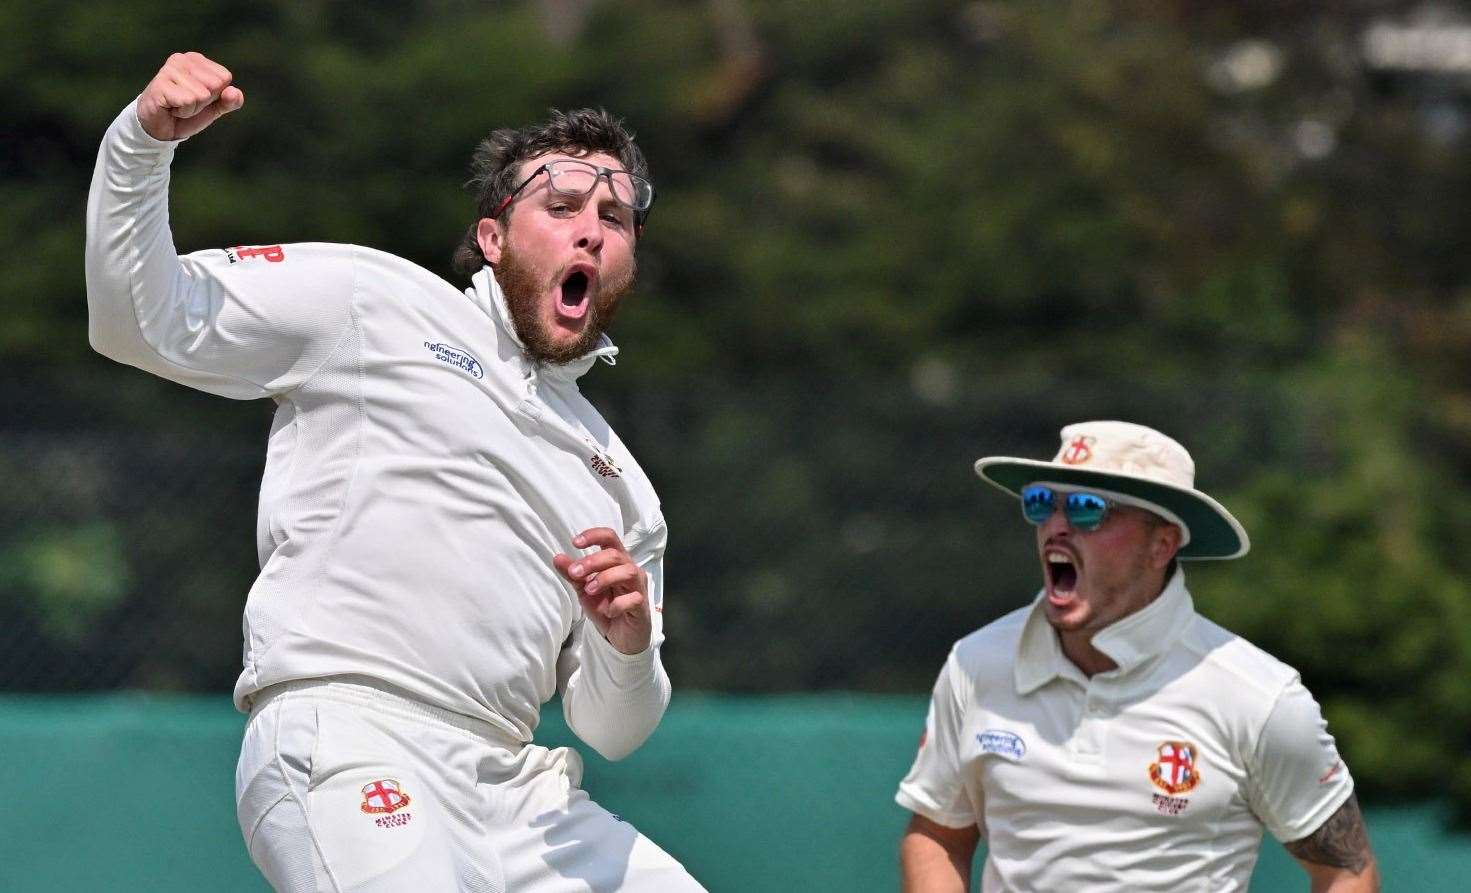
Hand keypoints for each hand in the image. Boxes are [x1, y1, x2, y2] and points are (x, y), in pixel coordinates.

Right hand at [137, 52, 243, 140]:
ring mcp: (169, 70)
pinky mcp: (160, 84)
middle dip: (204, 102)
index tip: (197, 98)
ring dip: (192, 108)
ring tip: (177, 105)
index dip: (215, 95)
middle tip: (186, 103)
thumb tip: (234, 92)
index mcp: (197, 60)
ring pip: (201, 95)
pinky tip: (171, 108)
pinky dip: (183, 112)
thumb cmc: (187, 113)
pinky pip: (188, 101)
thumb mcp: (214, 108)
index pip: (224, 78)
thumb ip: (230, 101)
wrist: (160, 128)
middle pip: (215, 85)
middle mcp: (182, 59)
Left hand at [553, 528, 651, 654]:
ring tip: (589, 590)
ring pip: (628, 571)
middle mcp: (630, 569)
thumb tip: (557, 557)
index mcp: (617, 561)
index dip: (594, 535)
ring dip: (605, 578)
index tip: (575, 543)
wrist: (621, 636)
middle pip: (615, 554)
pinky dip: (618, 604)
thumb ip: (573, 574)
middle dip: (592, 561)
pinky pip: (633, 598)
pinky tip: (609, 612)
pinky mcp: (642, 605)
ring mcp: (638, 586)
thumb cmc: (606, 607)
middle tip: (575, 573)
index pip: (610, 537)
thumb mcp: (584, 590)